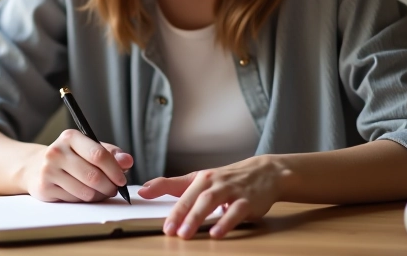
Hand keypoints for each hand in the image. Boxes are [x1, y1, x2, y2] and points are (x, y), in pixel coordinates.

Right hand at [20, 129, 133, 202]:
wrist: (35, 167)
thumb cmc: (69, 157)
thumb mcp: (88, 148)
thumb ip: (110, 153)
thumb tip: (127, 161)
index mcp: (70, 137)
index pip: (98, 154)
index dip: (115, 170)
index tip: (122, 179)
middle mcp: (57, 151)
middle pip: (93, 176)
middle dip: (109, 186)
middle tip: (114, 189)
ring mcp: (49, 170)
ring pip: (85, 191)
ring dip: (98, 195)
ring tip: (99, 192)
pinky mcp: (44, 187)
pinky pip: (74, 199)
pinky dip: (84, 199)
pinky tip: (83, 193)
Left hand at [138, 155, 283, 238]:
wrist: (264, 173)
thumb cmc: (227, 179)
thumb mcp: (201, 179)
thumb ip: (173, 185)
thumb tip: (145, 190)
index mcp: (200, 178)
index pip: (175, 184)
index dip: (158, 188)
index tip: (142, 194)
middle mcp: (213, 182)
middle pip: (192, 196)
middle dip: (179, 213)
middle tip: (167, 229)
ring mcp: (230, 191)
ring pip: (210, 202)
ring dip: (197, 217)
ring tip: (185, 233)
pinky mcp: (247, 202)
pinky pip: (235, 212)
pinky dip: (225, 223)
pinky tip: (216, 233)